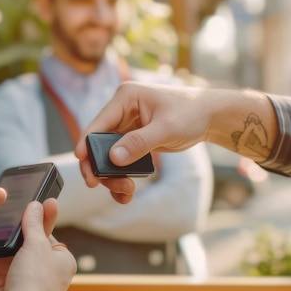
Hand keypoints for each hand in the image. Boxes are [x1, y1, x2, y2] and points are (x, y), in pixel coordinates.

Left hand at [0, 190, 73, 290]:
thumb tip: (2, 192)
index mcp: (2, 233)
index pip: (29, 224)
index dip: (41, 214)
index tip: (49, 202)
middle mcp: (6, 253)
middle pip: (35, 245)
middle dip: (46, 229)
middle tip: (50, 214)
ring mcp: (1, 271)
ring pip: (29, 268)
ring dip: (39, 257)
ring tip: (48, 241)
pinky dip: (23, 285)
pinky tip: (32, 273)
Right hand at [74, 82, 210, 202]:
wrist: (209, 116)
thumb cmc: (190, 113)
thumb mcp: (166, 128)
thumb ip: (139, 143)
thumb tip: (114, 158)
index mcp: (125, 98)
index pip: (98, 123)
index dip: (86, 143)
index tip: (81, 161)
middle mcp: (121, 111)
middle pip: (98, 142)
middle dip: (99, 166)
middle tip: (99, 185)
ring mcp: (126, 126)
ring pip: (107, 155)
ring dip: (111, 175)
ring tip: (125, 191)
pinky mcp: (133, 139)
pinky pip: (120, 160)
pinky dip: (121, 175)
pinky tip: (127, 192)